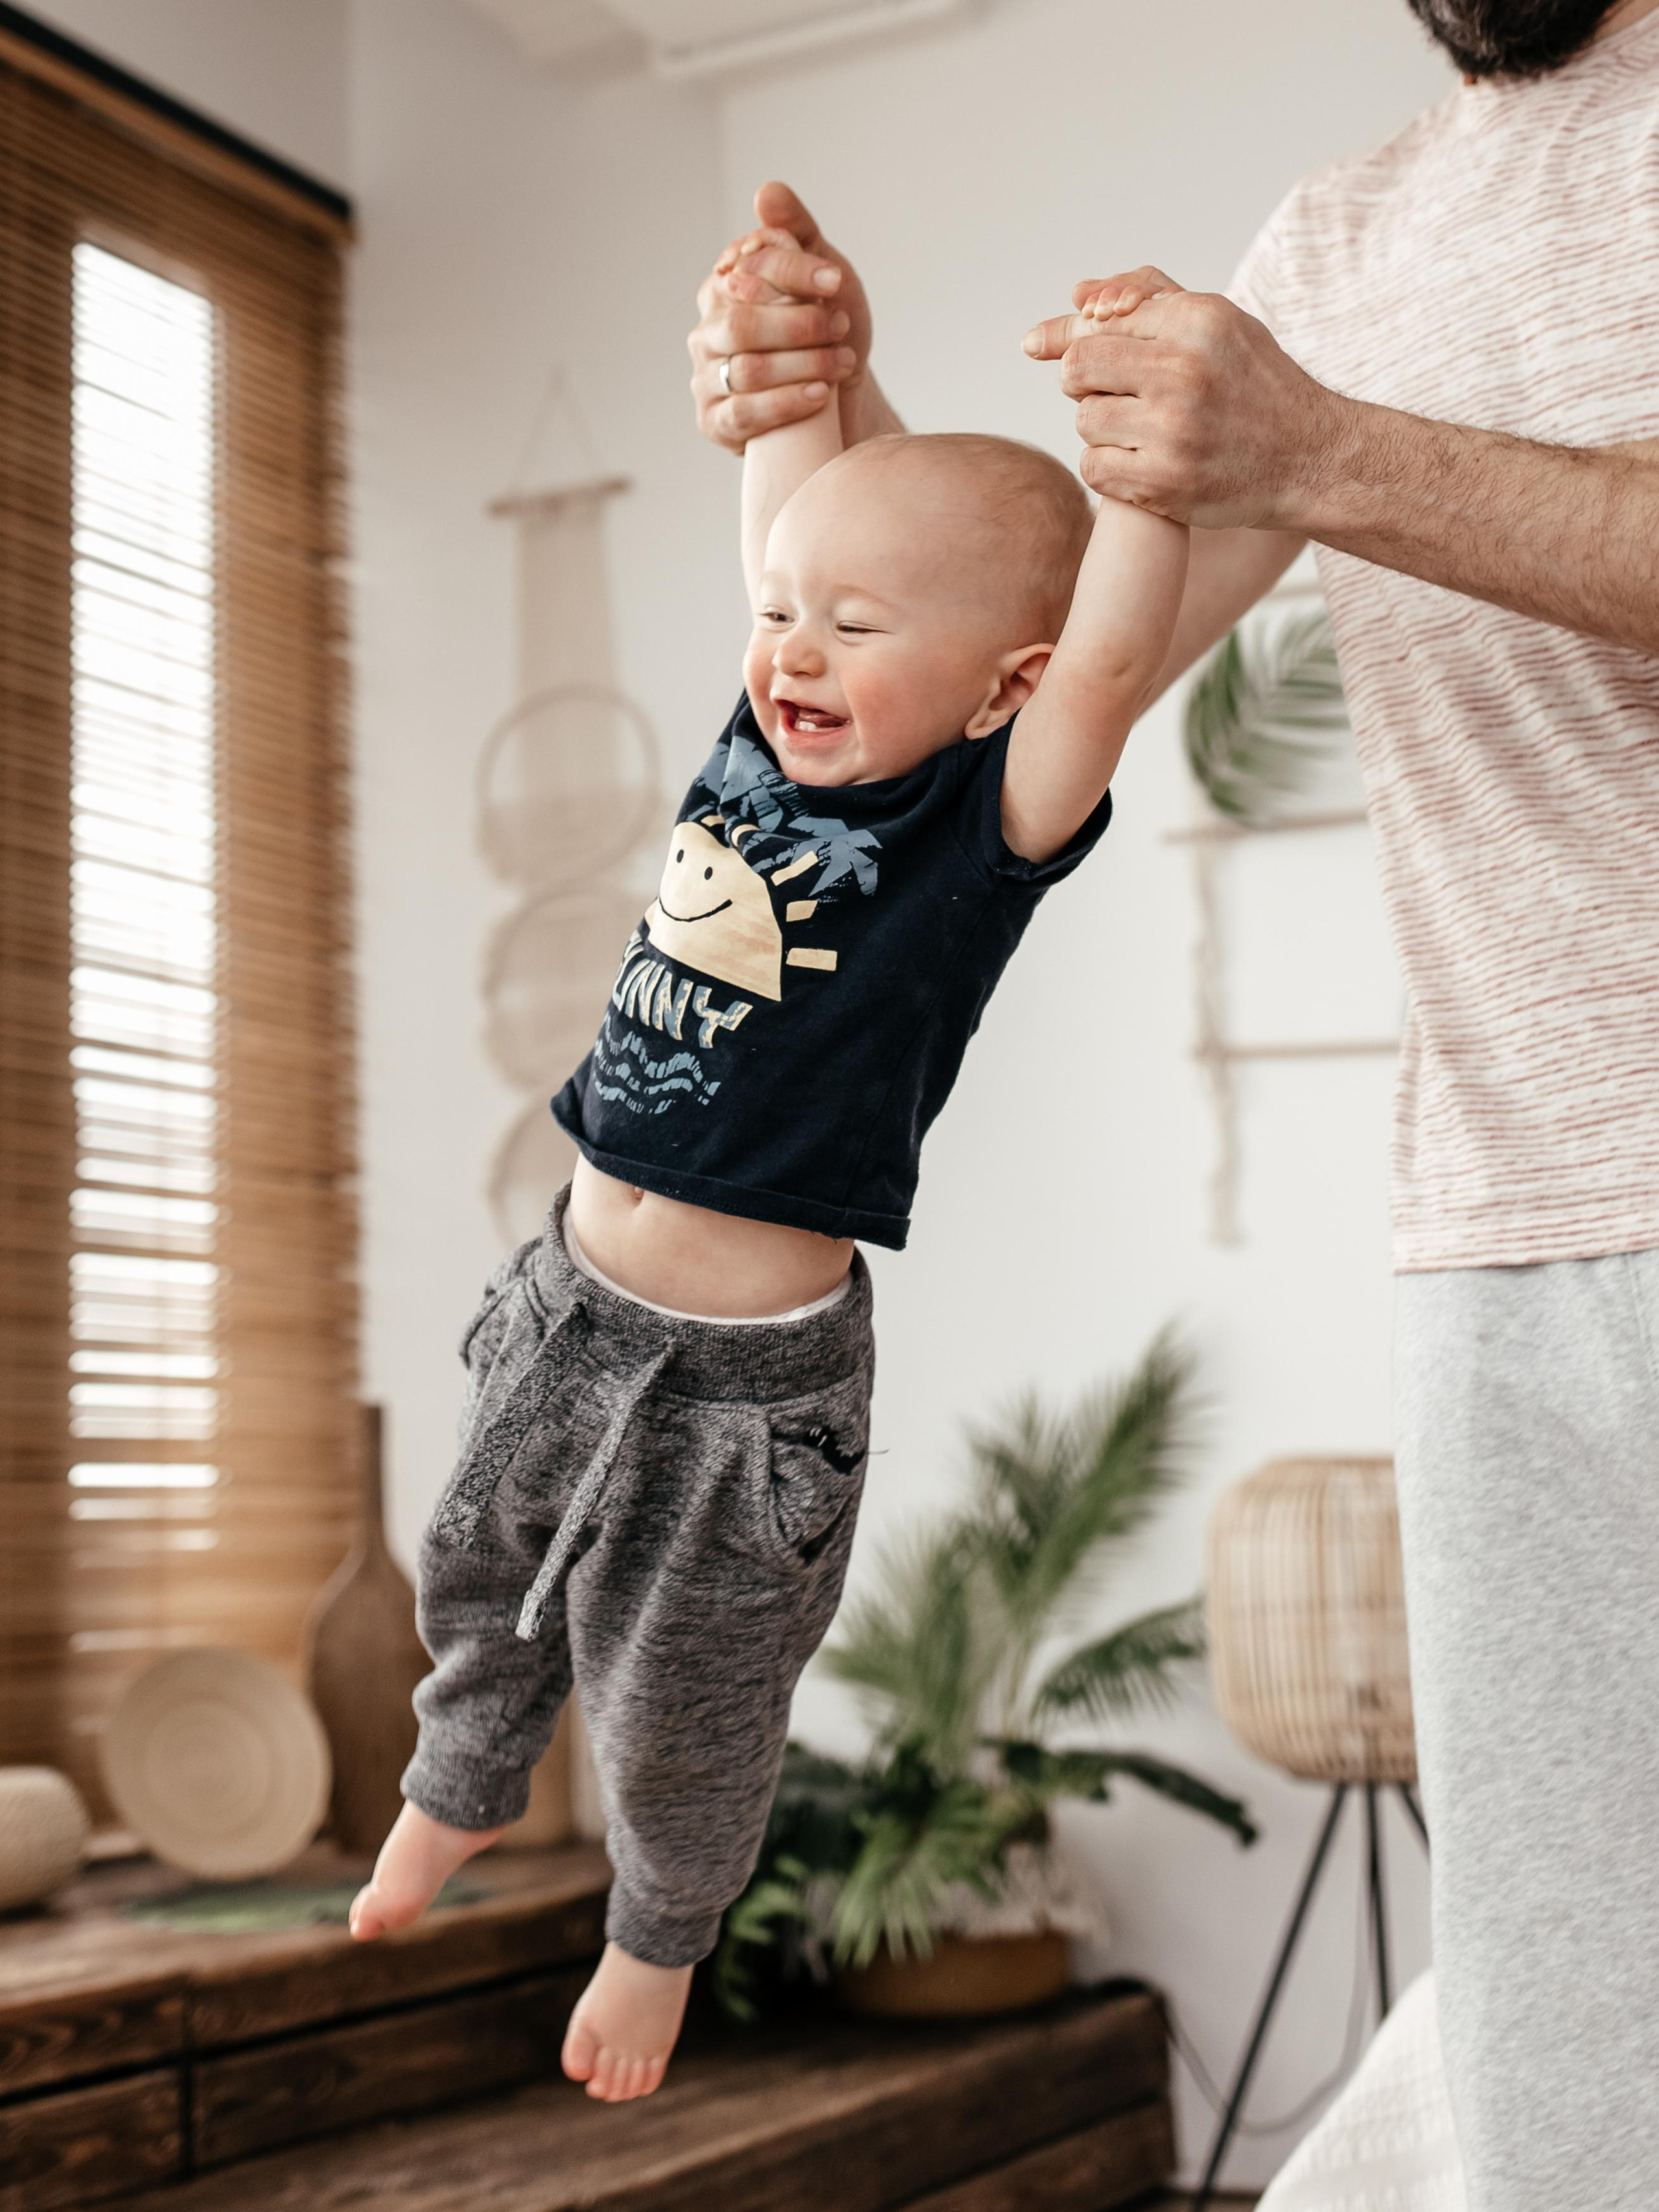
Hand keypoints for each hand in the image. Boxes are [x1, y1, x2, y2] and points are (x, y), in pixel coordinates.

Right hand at [690, 182, 872, 452]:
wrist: (838, 400)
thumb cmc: (825, 334)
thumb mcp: (822, 278)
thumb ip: (797, 234)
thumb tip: (767, 193)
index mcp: (725, 287)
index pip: (750, 268)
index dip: (794, 272)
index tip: (835, 280)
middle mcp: (707, 331)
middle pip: (743, 324)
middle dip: (799, 326)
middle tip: (839, 328)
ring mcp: (705, 379)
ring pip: (746, 369)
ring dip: (802, 365)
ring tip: (840, 362)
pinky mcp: (715, 422)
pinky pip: (742, 414)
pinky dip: (784, 404)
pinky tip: (817, 395)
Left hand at [1023, 275, 1348, 530]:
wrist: (1313, 460)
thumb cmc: (1258, 387)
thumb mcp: (1221, 323)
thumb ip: (1151, 299)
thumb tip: (1076, 296)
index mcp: (1198, 322)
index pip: (1098, 322)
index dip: (1071, 338)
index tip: (1048, 347)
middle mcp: (1184, 372)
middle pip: (1077, 369)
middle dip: (1081, 383)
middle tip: (1109, 392)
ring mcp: (1173, 431)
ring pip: (1085, 421)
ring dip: (1101, 429)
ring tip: (1139, 429)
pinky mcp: (1164, 483)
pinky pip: (1094, 468)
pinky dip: (1108, 468)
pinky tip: (1139, 462)